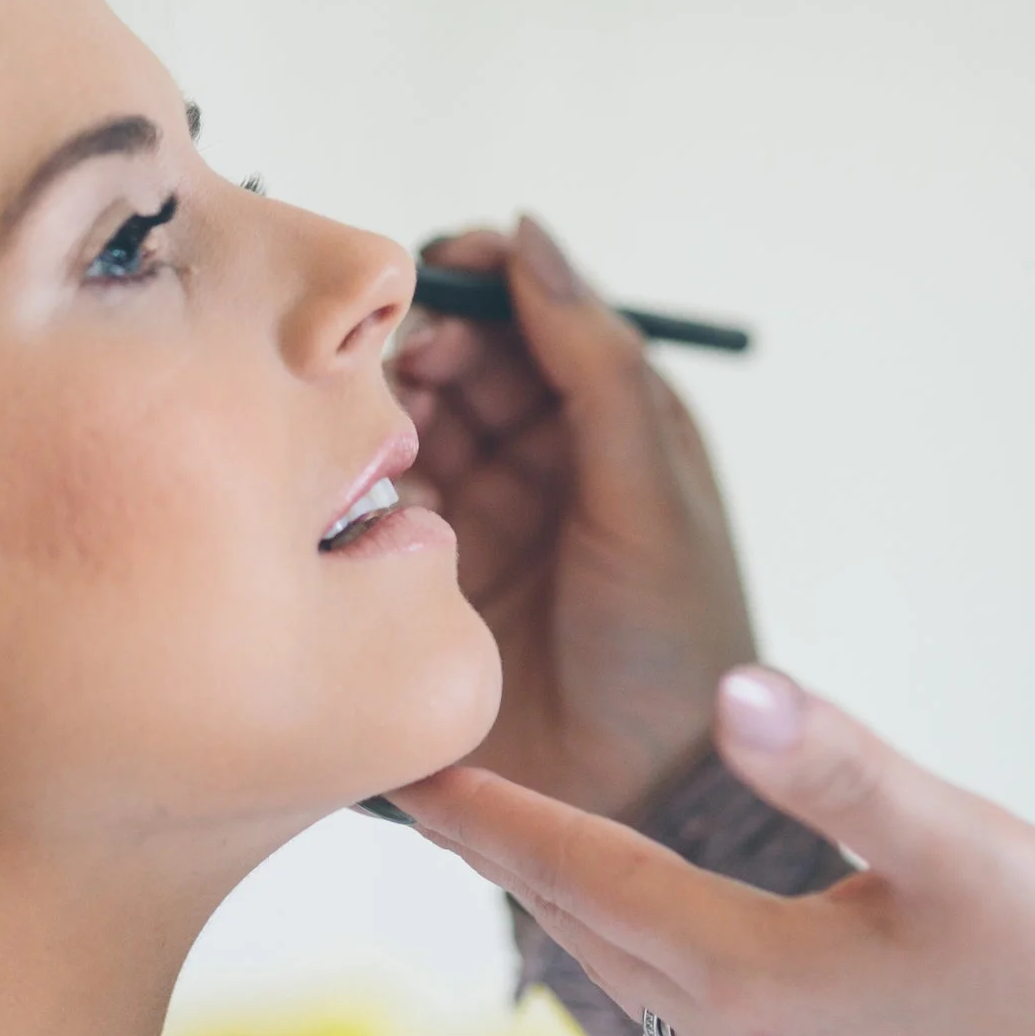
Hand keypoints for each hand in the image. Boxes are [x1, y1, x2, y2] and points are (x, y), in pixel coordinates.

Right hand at [390, 217, 755, 820]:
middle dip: (419, 346)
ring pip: (404, 429)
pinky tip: (367, 507)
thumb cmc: (676, 647)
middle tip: (398, 365)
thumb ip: (593, 364)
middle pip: (453, 362)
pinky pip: (370, 511)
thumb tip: (531, 234)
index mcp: (606, 422)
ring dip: (384, 418)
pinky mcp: (420, 581)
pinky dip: (359, 494)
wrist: (645, 801)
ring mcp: (475, 520)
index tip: (433, 271)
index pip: (526, 315)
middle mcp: (536, 461)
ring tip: (383, 438)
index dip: (479, 282)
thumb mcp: (649, 493)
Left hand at [395, 666, 1034, 1035]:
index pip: (583, 876)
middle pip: (583, 927)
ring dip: (565, 894)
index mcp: (755, 974)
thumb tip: (731, 686)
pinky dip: (634, 927)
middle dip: (503, 854)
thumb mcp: (964, 848)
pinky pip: (683, 989)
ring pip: (630, 963)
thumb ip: (837, 765)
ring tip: (511, 829)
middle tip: (425, 783)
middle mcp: (742, 1034)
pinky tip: (647, 896)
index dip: (492, 815)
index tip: (408, 767)